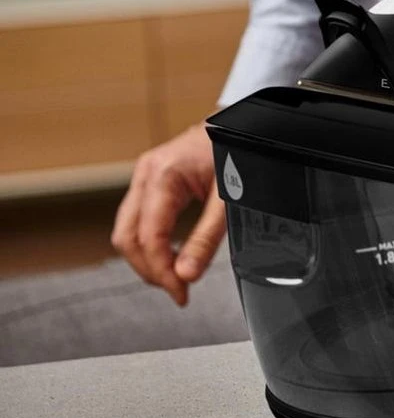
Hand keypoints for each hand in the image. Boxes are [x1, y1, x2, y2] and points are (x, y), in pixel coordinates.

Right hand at [111, 123, 224, 305]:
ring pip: (128, 230)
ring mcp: (145, 176)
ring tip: (176, 279)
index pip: (149, 237)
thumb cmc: (237, 150)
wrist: (241, 124)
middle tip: (177, 291)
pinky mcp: (151, 181)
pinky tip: (172, 257)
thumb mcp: (229, 198)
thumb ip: (207, 238)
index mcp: (162, 175)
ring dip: (148, 259)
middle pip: (127, 237)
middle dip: (150, 269)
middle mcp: (146, 174)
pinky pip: (139, 219)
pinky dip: (151, 243)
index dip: (161, 271)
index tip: (180, 293)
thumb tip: (187, 275)